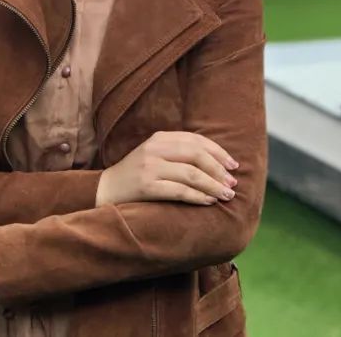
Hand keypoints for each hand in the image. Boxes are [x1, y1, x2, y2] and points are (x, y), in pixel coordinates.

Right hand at [96, 131, 238, 206]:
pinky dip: (198, 196)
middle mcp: (155, 149)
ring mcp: (149, 167)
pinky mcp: (146, 186)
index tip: (234, 165)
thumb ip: (179, 153)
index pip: (195, 140)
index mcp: (159, 138)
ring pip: (191, 174)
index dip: (218, 152)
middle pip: (196, 155)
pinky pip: (179, 191)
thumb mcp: (156, 156)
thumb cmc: (137, 175)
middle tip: (232, 183)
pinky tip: (209, 201)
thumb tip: (218, 163)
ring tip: (226, 195)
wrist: (106, 190)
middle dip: (219, 170)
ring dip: (213, 185)